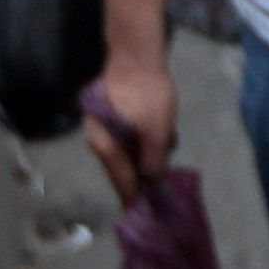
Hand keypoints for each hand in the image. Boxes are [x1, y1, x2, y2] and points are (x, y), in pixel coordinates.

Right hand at [79, 56, 177, 202]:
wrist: (137, 53)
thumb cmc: (146, 94)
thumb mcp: (155, 132)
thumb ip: (153, 161)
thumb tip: (151, 181)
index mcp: (104, 146)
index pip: (121, 180)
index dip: (133, 197)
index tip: (140, 215)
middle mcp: (99, 139)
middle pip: (124, 166)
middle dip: (145, 172)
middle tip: (164, 180)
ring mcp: (105, 126)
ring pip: (129, 150)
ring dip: (149, 152)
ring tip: (169, 143)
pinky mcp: (114, 114)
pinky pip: (131, 135)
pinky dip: (147, 138)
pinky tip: (165, 134)